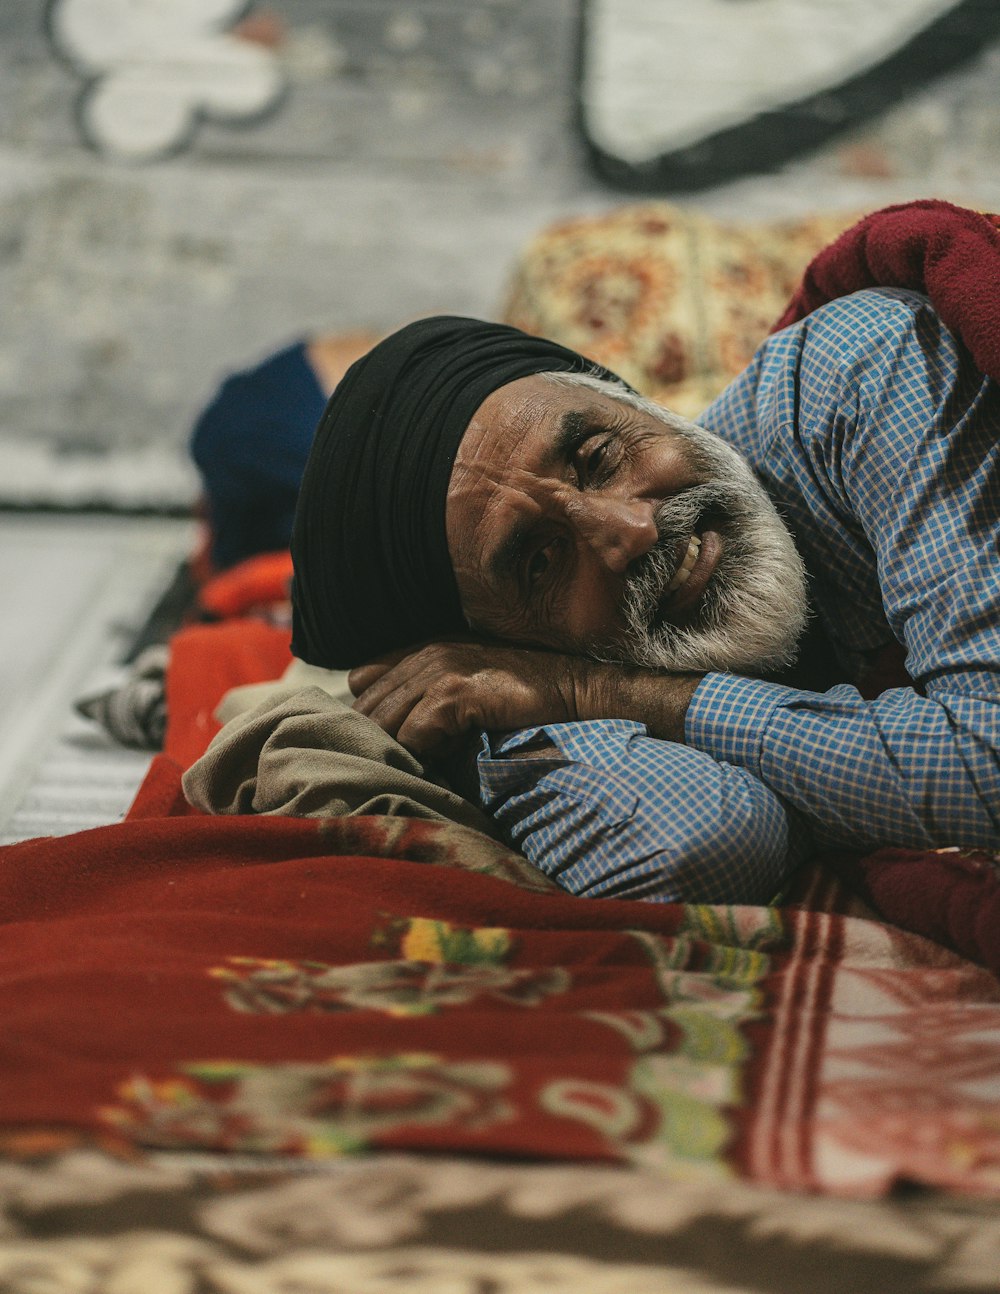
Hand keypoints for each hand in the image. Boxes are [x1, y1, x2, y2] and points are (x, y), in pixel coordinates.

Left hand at [349, 641, 701, 757]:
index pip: (363, 682)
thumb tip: (385, 718)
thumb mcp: (471, 683)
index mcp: (425, 649)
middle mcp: (427, 653)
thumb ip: (426, 691)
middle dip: (380, 739)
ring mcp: (440, 670)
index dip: (372, 715)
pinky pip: (414, 735)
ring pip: (386, 723)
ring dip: (402, 750)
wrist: (578, 689)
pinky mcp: (456, 693)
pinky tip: (452, 756)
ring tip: (429, 763)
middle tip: (404, 764)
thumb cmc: (528, 696)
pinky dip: (426, 754)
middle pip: (369, 706)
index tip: (390, 741)